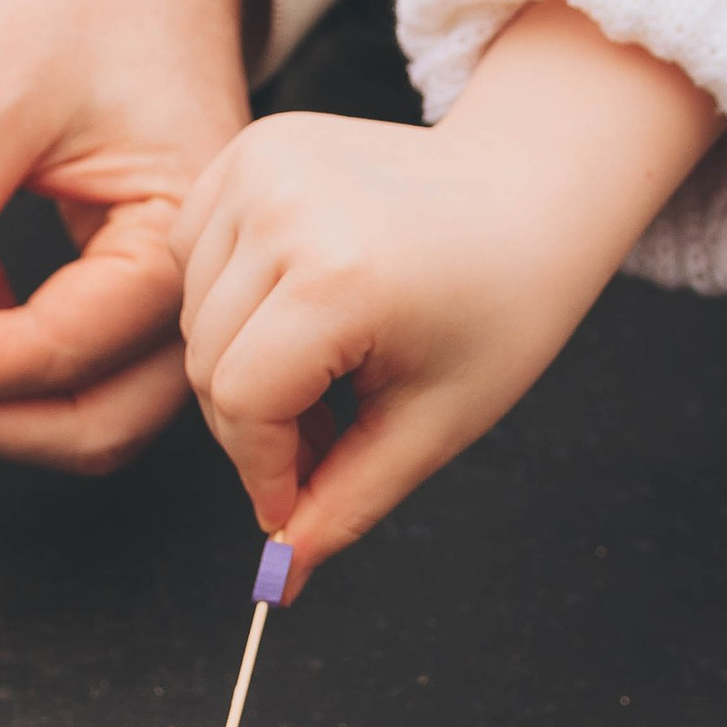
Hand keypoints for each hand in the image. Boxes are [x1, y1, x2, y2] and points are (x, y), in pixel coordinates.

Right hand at [175, 1, 720, 580]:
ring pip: (194, 314)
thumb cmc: (501, 305)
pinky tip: (298, 307)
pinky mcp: (252, 147)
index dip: (265, 470)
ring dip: (242, 363)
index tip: (293, 504)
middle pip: (209, 363)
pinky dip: (231, 298)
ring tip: (323, 375)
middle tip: (324, 442)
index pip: (242, 404)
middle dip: (257, 427)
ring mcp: (263, 165)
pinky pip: (196, 253)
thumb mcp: (434, 424)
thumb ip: (346, 504)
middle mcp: (286, 206)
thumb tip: (281, 580)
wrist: (531, 192)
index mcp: (339, 276)